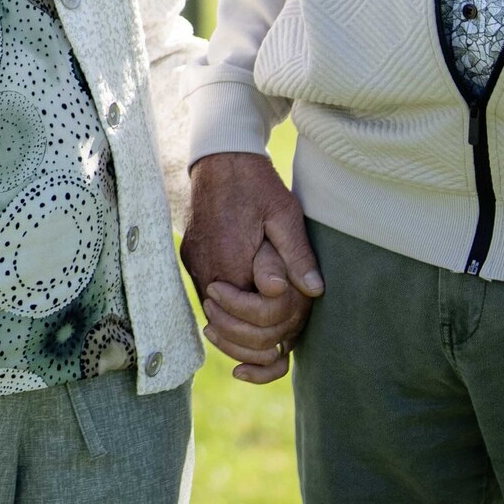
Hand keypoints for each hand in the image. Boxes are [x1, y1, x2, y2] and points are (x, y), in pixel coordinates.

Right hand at [181, 151, 323, 382]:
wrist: (220, 156)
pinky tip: (244, 311)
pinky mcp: (190, 256)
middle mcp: (206, 268)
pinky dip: (222, 311)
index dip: (268, 329)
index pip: (246, 317)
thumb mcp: (285, 215)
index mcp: (230, 262)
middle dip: (249, 340)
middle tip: (277, 346)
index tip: (286, 330)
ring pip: (211, 315)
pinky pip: (205, 296)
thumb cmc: (257, 184)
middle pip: (223, 325)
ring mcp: (193, 263)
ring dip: (234, 328)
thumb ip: (297, 256)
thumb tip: (314, 291)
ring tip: (263, 336)